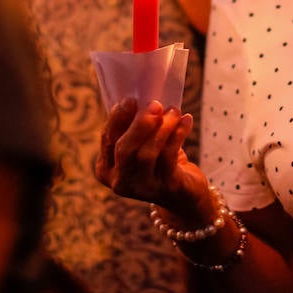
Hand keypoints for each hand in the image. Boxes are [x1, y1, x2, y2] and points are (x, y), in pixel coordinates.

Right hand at [95, 99, 210, 217]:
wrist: (184, 194)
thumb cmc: (159, 161)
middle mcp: (119, 182)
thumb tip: (141, 98)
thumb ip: (135, 127)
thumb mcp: (142, 146)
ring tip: (174, 111)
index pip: (107, 139)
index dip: (117, 118)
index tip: (130, 99)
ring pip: (147, 154)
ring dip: (162, 128)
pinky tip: (186, 121)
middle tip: (155, 104)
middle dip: (140, 125)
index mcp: (106, 169)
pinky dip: (178, 134)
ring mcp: (142, 188)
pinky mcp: (165, 188)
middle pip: (124, 150)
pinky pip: (169, 157)